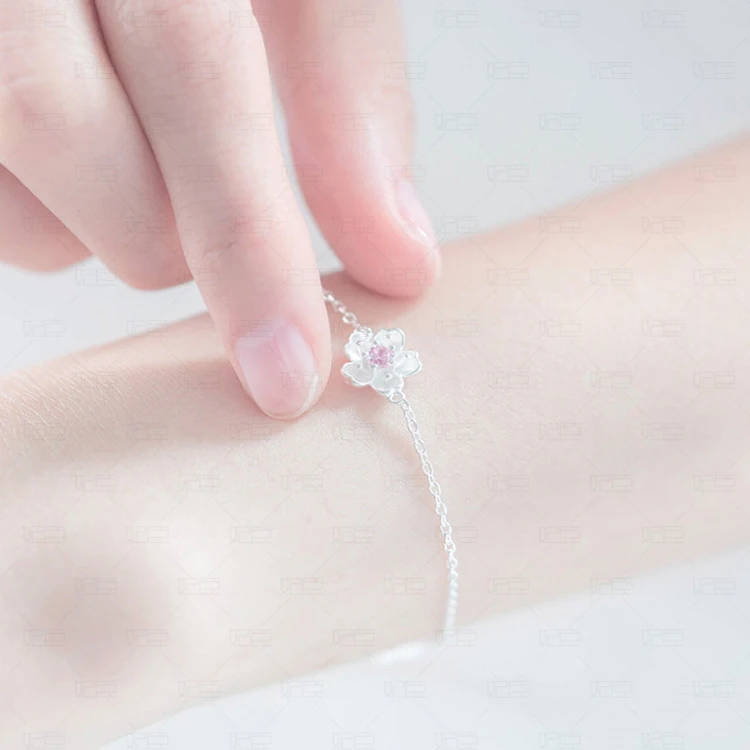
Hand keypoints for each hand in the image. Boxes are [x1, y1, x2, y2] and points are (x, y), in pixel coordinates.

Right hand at [0, 0, 439, 417]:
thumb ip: (346, 95)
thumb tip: (398, 259)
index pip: (192, 75)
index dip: (246, 247)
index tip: (288, 376)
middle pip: (77, 142)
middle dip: (177, 236)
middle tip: (216, 216)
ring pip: (16, 207)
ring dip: (98, 230)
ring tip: (134, 163)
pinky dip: (42, 222)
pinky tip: (69, 169)